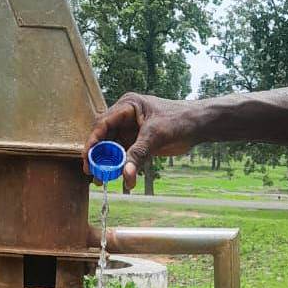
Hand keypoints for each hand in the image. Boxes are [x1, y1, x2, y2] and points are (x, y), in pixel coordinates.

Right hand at [84, 93, 199, 189]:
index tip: (87, 160)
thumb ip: (138, 155)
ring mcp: (132, 131)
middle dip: (98, 157)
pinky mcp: (140, 143)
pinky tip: (121, 180)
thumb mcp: (156, 136)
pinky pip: (127, 156)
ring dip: (109, 165)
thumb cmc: (179, 120)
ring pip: (114, 149)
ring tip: (102, 181)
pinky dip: (123, 167)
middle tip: (93, 174)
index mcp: (127, 106)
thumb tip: (125, 176)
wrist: (200, 125)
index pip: (103, 124)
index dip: (93, 142)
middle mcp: (126, 117)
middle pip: (105, 138)